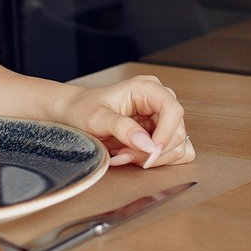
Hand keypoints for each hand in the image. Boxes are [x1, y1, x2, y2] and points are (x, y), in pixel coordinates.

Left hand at [50, 74, 193, 167]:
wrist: (73, 113)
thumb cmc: (83, 109)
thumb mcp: (97, 118)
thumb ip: (122, 129)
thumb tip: (148, 144)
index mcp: (147, 88)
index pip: (173, 110)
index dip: (166, 134)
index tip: (149, 152)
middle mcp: (158, 101)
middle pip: (177, 133)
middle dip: (151, 151)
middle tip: (123, 153)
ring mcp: (161, 119)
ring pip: (177, 147)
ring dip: (150, 158)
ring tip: (123, 153)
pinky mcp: (161, 134)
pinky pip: (174, 154)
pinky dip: (155, 161)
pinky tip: (132, 156)